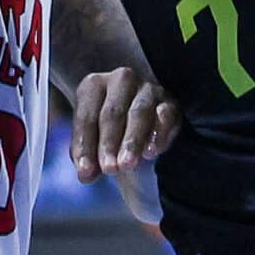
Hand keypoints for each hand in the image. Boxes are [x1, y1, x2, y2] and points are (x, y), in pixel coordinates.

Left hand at [69, 65, 179, 182]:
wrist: (137, 130)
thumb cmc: (107, 135)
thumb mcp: (92, 144)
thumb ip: (86, 158)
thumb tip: (86, 174)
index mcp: (93, 85)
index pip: (86, 116)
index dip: (84, 145)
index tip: (85, 171)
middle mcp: (121, 80)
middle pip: (113, 112)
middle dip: (109, 143)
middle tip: (109, 169)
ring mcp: (147, 88)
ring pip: (139, 112)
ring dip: (132, 140)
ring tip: (127, 164)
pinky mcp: (170, 102)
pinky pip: (166, 115)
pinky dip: (159, 133)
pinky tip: (152, 151)